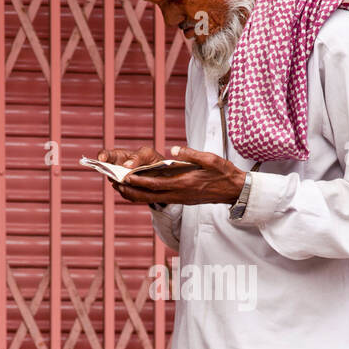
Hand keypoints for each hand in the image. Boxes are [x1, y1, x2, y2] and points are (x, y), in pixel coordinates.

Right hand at [96, 145, 164, 200]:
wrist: (163, 176)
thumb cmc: (152, 160)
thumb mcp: (148, 154)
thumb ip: (137, 157)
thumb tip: (126, 166)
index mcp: (118, 156)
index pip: (105, 155)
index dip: (102, 156)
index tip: (102, 159)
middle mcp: (116, 169)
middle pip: (108, 172)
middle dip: (113, 174)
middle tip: (121, 175)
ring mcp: (120, 182)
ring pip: (117, 185)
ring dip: (124, 184)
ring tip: (136, 181)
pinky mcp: (126, 193)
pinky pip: (126, 194)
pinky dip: (133, 192)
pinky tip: (142, 188)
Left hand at [119, 145, 245, 206]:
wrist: (234, 190)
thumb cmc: (223, 173)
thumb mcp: (210, 159)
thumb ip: (191, 154)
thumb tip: (174, 149)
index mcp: (185, 182)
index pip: (157, 183)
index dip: (141, 181)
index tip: (126, 177)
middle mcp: (180, 193)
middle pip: (150, 195)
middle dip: (131, 190)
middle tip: (114, 184)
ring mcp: (180, 198)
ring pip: (153, 199)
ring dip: (135, 194)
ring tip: (119, 188)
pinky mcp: (182, 199)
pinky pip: (159, 199)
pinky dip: (146, 196)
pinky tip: (137, 190)